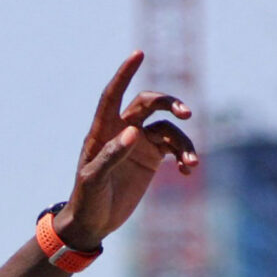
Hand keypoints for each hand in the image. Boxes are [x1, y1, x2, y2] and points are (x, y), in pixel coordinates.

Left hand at [59, 52, 194, 251]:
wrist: (92, 223)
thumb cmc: (86, 200)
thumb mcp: (94, 180)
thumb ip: (112, 155)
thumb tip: (135, 132)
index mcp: (102, 130)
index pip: (113, 94)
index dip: (124, 73)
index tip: (138, 53)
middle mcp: (122, 131)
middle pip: (150, 103)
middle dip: (169, 103)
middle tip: (186, 113)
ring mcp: (138, 144)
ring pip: (169, 129)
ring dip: (184, 143)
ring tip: (190, 164)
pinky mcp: (151, 159)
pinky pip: (175, 148)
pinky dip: (185, 156)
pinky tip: (188, 171)